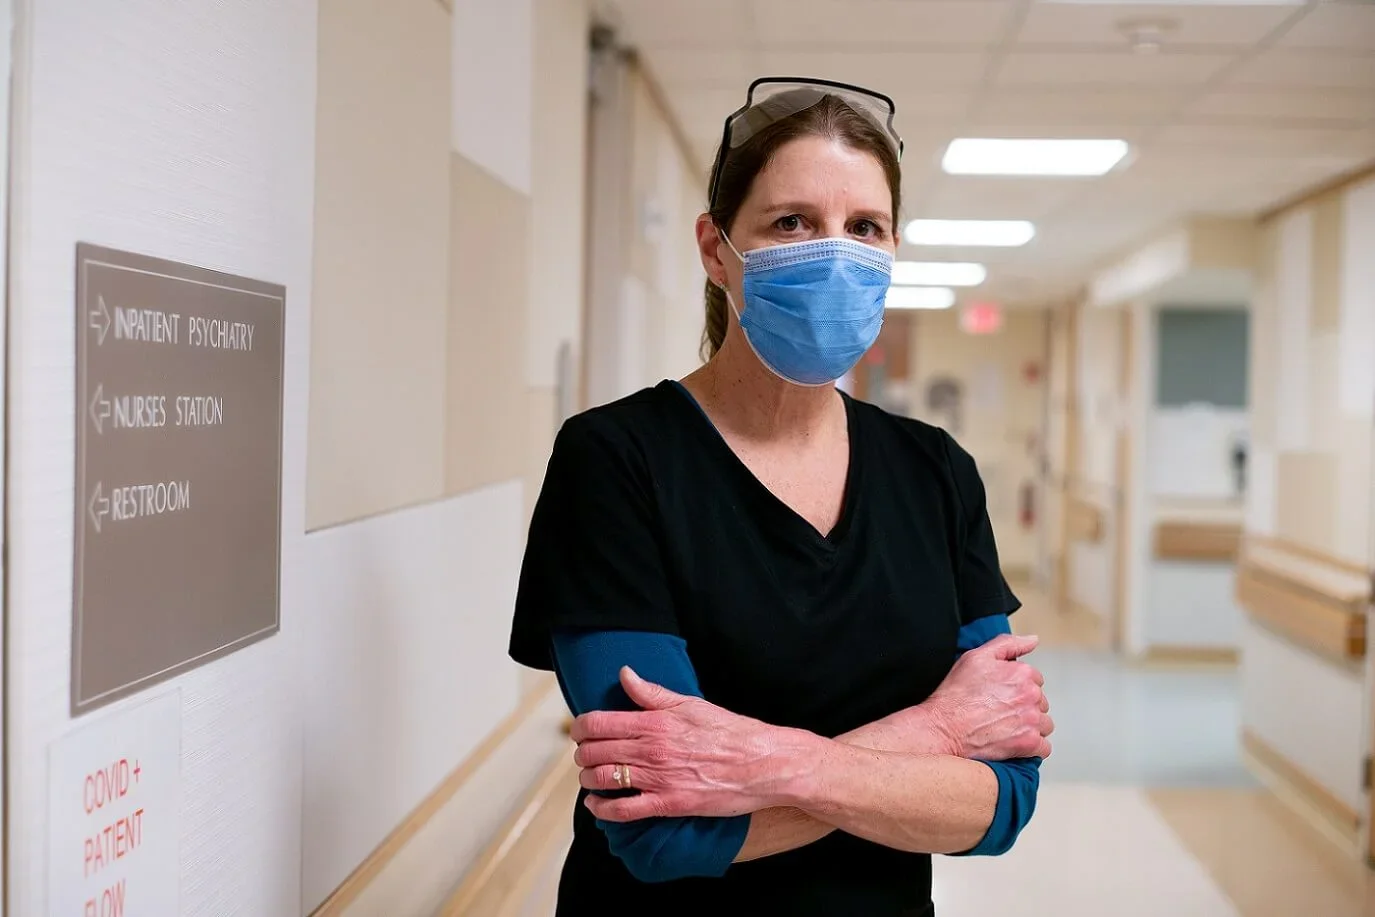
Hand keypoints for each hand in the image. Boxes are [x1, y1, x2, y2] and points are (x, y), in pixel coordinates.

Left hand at [570, 667, 812, 822]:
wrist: (763, 764)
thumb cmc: (731, 732)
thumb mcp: (692, 704)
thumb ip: (653, 693)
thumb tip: (625, 674)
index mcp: (656, 721)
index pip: (599, 722)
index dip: (580, 727)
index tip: (579, 730)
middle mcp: (652, 749)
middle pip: (594, 751)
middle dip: (582, 753)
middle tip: (585, 754)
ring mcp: (659, 778)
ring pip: (602, 779)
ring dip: (588, 779)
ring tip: (590, 777)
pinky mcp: (669, 804)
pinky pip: (623, 811)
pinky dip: (602, 810)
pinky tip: (597, 805)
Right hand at [922, 633, 1052, 760]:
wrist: (943, 727)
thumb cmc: (956, 694)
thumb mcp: (976, 657)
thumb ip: (1008, 644)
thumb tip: (1033, 640)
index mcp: (1022, 673)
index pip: (1035, 679)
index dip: (1016, 686)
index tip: (1001, 694)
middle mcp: (1031, 695)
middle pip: (1041, 702)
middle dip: (1025, 706)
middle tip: (1000, 710)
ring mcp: (1032, 721)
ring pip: (1044, 724)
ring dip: (1031, 726)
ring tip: (1006, 727)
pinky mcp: (1029, 744)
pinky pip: (1044, 747)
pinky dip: (1032, 747)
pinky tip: (1014, 742)